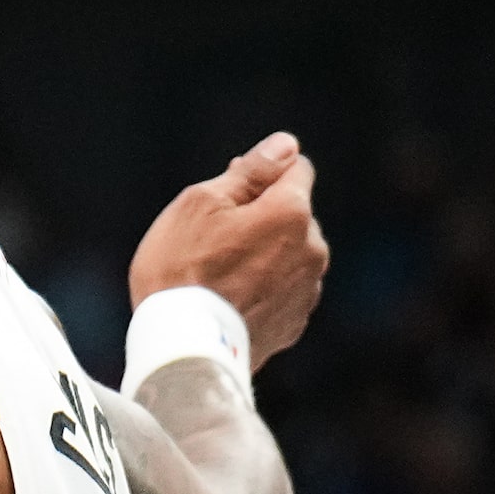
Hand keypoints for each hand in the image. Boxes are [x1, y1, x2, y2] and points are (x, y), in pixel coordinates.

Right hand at [128, 132, 329, 364]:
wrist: (181, 349)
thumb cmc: (181, 270)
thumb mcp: (201, 204)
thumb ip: (251, 171)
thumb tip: (286, 145)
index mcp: (292, 212)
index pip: (296, 169)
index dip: (261, 174)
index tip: (229, 193)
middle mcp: (313, 249)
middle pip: (294, 216)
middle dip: (264, 219)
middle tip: (214, 243)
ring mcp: (306, 291)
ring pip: (290, 256)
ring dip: (266, 257)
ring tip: (220, 279)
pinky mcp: (294, 325)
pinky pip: (283, 293)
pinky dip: (263, 292)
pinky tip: (229, 303)